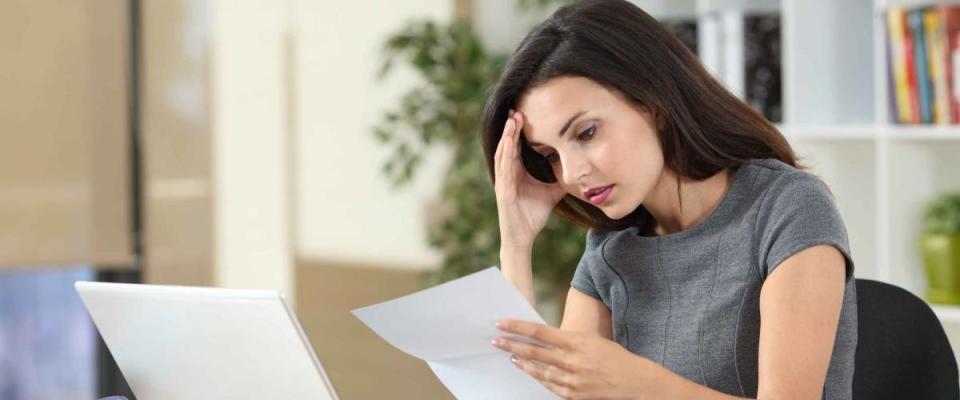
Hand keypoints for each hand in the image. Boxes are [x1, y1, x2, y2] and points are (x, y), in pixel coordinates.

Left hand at [492, 320, 655, 398]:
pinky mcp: (573, 394)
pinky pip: (548, 385)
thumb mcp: (591, 340)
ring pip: (538, 369)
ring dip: (522, 361)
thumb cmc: (613, 356)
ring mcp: (571, 379)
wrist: (633, 381)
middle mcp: (571, 361)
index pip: (540, 332)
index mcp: (576, 342)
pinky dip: (536, 376)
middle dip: (511, 344)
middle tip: (495, 340)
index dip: (518, 327)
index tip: (502, 323)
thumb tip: (543, 336)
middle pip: (534, 351)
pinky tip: (527, 370)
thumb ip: (567, 340)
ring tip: (509, 355)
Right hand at [493, 110, 566, 247]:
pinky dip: (506, 156)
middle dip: (511, 128)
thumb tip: (577, 170)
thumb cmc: (533, 216)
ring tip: (512, 121)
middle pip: (508, 146)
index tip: (523, 114)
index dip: (519, 132)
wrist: (523, 238)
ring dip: (507, 138)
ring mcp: (503, 183)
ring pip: (503, 155)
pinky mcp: (503, 193)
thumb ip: (560, 180)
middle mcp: (507, 175)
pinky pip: (504, 171)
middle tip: (515, 109)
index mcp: (516, 173)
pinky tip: (509, 144)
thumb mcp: (552, 193)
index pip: (517, 147)